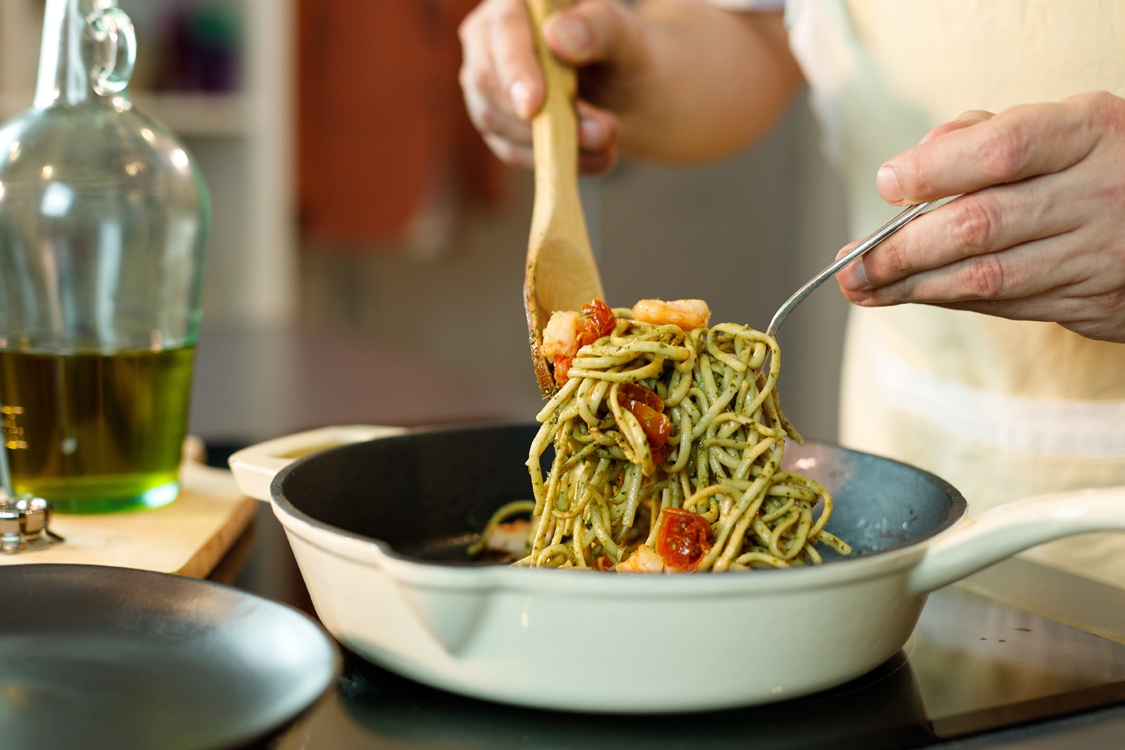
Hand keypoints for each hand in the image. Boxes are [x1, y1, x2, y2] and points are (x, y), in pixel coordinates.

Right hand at [458, 0, 649, 174]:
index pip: (504, 28)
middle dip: (541, 118)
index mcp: (518, 1)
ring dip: (551, 143)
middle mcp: (490, 36)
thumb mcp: (626, 37)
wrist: (625, 89)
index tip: (534, 106)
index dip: (515, 69)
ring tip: (606, 143)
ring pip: (494, 120)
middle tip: (600, 133)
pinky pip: (508, 149)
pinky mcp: (494, 120)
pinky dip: (550, 160)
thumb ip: (599, 29)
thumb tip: (557, 39)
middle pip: (487, 80)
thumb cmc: (624, 52)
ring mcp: (486, 80)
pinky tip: (593, 158)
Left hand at [835, 91, 1124, 342]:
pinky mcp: (1094, 302)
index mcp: (1091, 132)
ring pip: (988, 277)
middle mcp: (1100, 193)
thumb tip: (907, 169)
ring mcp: (1100, 253)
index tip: (885, 186)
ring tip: (863, 287)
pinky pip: (1008, 304)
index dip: (932, 171)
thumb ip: (984, 137)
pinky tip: (914, 294)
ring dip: (913, 287)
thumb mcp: (1062, 128)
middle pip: (980, 225)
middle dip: (901, 249)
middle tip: (851, 263)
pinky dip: (952, 299)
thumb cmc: (1100, 163)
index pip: (999, 152)